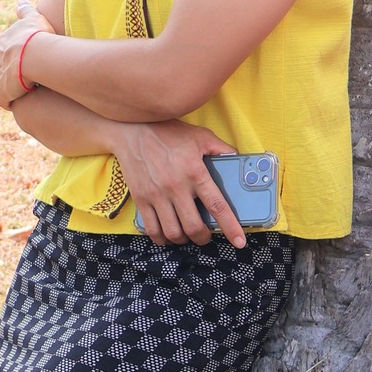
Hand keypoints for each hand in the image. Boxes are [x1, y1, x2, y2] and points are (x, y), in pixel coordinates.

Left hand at [0, 1, 51, 106]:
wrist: (33, 54)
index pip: (8, 50)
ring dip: (13, 87)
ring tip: (28, 90)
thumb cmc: (36, 35)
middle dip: (13, 71)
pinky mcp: (4, 92)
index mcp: (3, 43)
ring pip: (3, 83)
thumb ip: (25, 10)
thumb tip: (20, 0)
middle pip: (3, 66)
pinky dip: (9, 101)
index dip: (19, 54)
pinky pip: (4, 100)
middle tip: (30, 75)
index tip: (31, 58)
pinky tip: (19, 101)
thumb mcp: (33, 17)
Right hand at [115, 123, 245, 249]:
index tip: (239, 242)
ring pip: (173, 232)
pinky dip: (162, 239)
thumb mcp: (201, 136)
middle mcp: (176, 186)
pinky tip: (167, 236)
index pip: (217, 205)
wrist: (133, 130)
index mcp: (195, 172)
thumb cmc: (169, 132)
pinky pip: (152, 229)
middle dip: (203, 238)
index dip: (230, 227)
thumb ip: (221, 149)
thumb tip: (237, 159)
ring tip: (187, 235)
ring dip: (184, 240)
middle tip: (206, 235)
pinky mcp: (141, 199)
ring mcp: (156, 195)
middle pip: (194, 227)